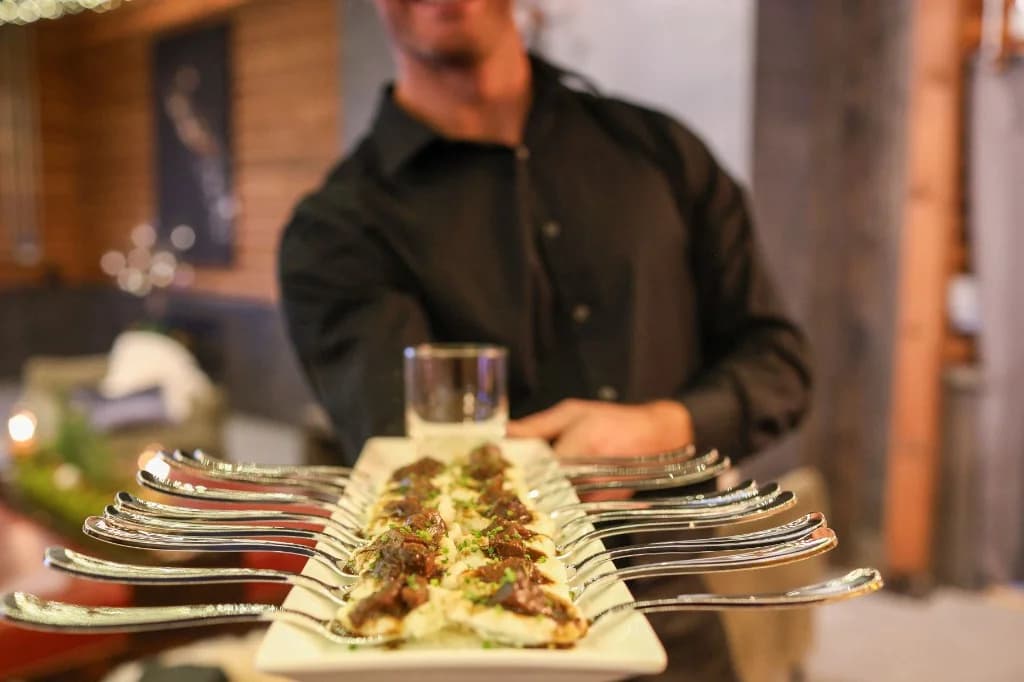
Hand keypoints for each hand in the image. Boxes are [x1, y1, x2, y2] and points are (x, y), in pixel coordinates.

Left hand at [507, 399, 692, 500]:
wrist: (657, 436)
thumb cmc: (612, 419)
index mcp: (579, 450)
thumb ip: (537, 426)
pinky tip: (543, 497)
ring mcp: (596, 498)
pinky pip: (568, 510)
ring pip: (553, 506)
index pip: (534, 473)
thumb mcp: (572, 412)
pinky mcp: (602, 508)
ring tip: (516, 493)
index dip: (512, 476)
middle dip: (519, 491)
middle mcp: (587, 479)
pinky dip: (554, 505)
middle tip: (494, 490)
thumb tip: (503, 434)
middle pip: (541, 494)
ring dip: (535, 501)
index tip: (490, 477)